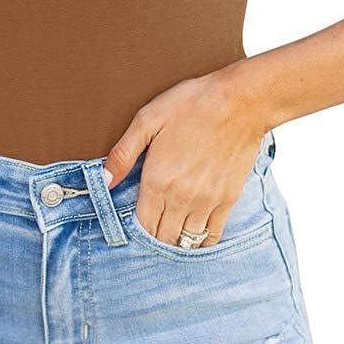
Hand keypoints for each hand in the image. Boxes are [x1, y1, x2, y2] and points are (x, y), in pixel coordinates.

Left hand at [104, 61, 268, 247]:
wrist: (239, 101)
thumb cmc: (192, 104)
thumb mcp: (148, 119)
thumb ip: (123, 153)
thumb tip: (104, 180)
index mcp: (158, 180)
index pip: (142, 224)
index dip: (136, 229)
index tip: (136, 222)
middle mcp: (181, 197)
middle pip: (163, 237)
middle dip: (155, 237)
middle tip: (153, 228)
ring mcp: (207, 201)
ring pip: (187, 241)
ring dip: (177, 241)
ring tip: (172, 233)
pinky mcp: (228, 198)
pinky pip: (213, 234)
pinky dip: (203, 241)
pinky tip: (196, 236)